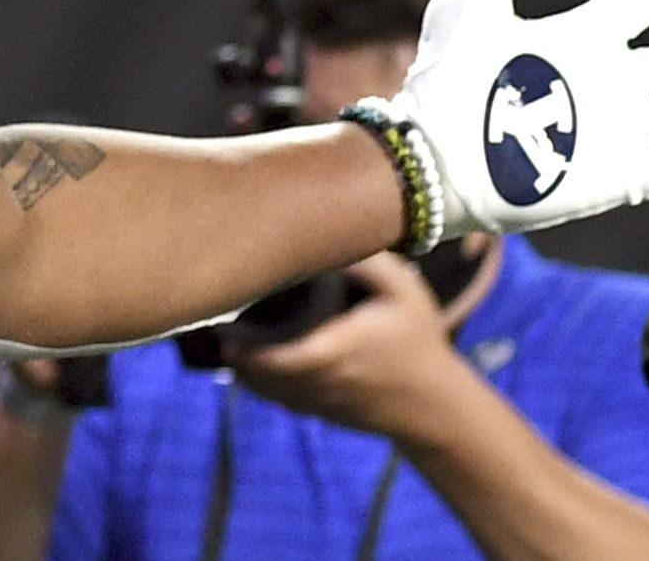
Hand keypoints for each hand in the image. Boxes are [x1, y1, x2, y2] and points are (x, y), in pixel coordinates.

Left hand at [227, 253, 471, 438]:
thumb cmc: (418, 339)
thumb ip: (369, 262)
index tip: (221, 323)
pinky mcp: (315, 412)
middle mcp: (319, 381)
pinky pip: (273, 398)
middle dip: (232, 348)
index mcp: (336, 350)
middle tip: (214, 318)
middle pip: (257, 373)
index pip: (276, 357)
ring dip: (239, 364)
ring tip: (225, 331)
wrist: (434, 404)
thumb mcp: (404, 292)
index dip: (242, 345)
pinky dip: (254, 379)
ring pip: (261, 388)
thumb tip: (329, 236)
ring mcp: (315, 401)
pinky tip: (244, 353)